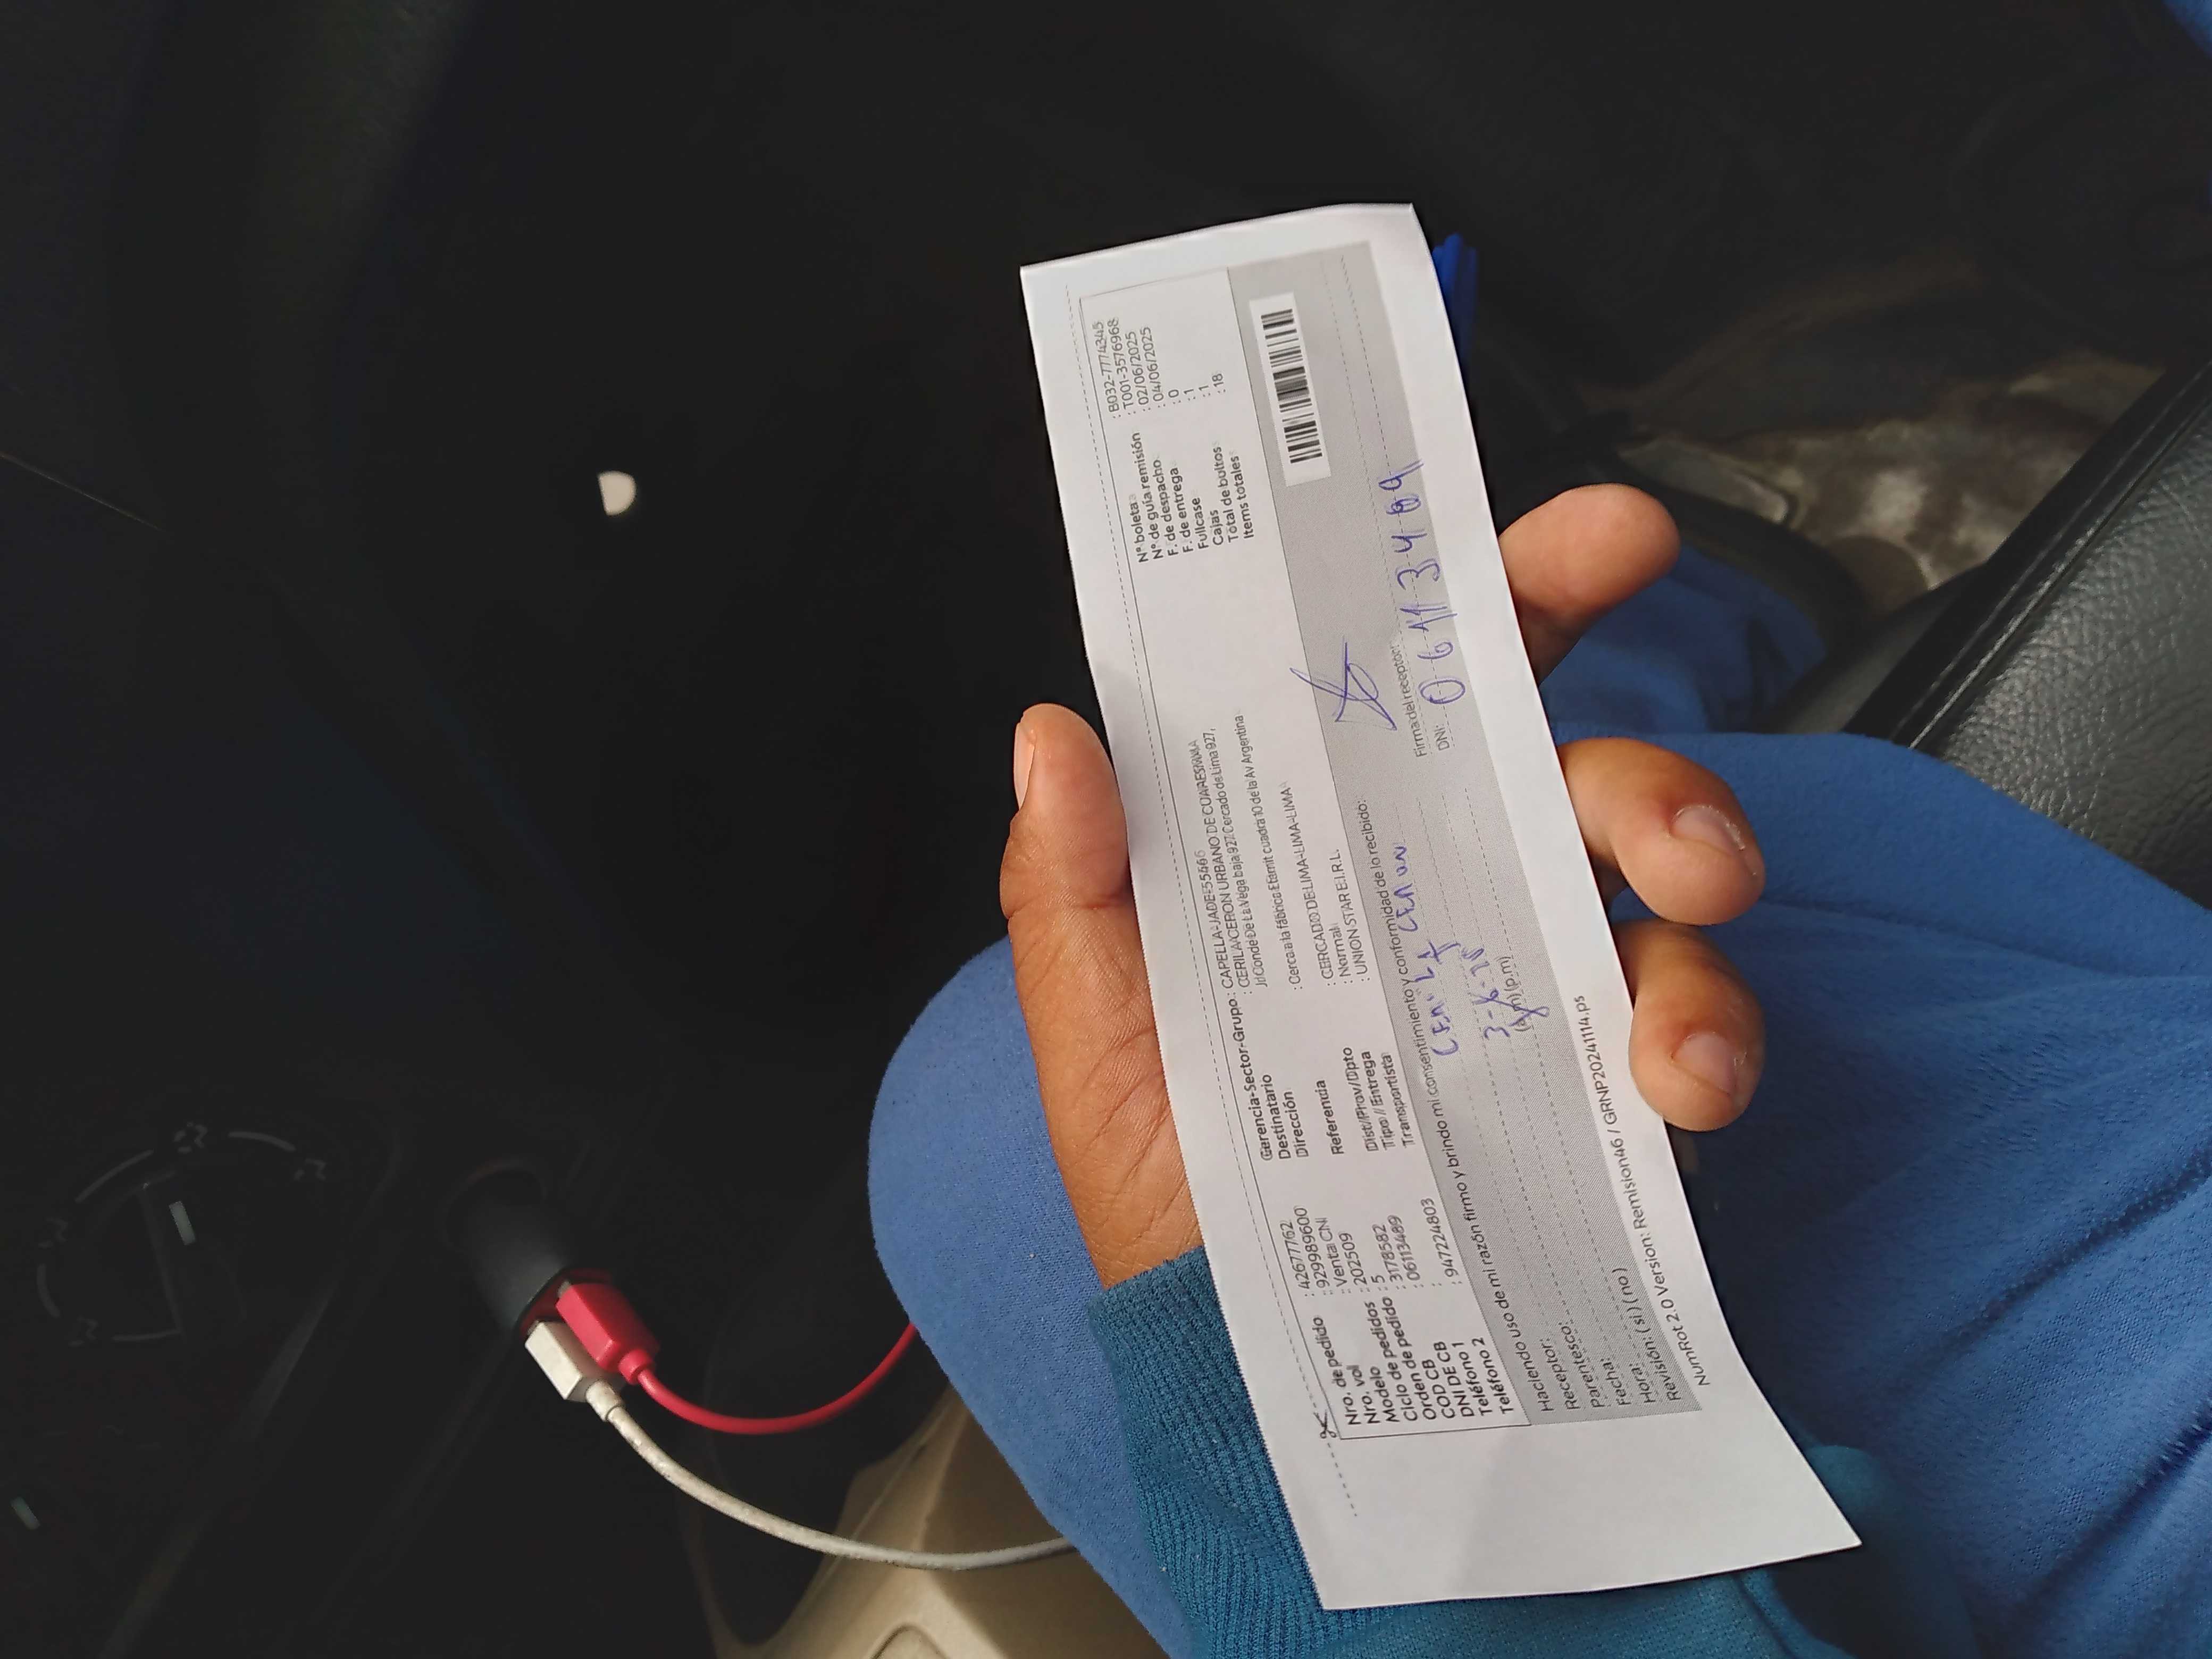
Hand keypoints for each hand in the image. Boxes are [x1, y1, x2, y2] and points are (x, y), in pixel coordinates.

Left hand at [1002, 485, 1766, 1286]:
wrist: (1228, 1345)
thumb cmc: (1157, 1169)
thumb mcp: (1093, 1024)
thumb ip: (1073, 882)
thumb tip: (1050, 733)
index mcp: (1338, 830)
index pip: (1429, 677)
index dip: (1519, 586)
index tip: (1608, 535)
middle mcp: (1454, 882)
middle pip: (1581, 767)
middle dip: (1656, 765)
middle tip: (1675, 829)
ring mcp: (1537, 981)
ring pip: (1665, 885)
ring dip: (1706, 887)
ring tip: (1683, 973)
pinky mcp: (1599, 1089)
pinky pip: (1689, 1031)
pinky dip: (1708, 1041)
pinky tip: (1676, 1088)